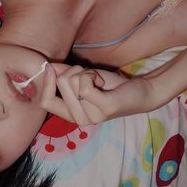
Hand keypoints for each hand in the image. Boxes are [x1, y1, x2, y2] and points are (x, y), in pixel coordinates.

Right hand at [41, 63, 157, 124]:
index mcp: (72, 115)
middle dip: (73, 71)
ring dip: (85, 72)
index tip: (50, 67)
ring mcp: (93, 116)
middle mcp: (80, 119)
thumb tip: (47, 67)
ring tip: (97, 80)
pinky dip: (92, 75)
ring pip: (73, 81)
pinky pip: (85, 84)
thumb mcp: (83, 79)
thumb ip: (64, 75)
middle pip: (60, 83)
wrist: (140, 91)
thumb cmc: (110, 86)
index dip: (45, 82)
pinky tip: (101, 82)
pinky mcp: (105, 108)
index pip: (46, 102)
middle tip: (89, 77)